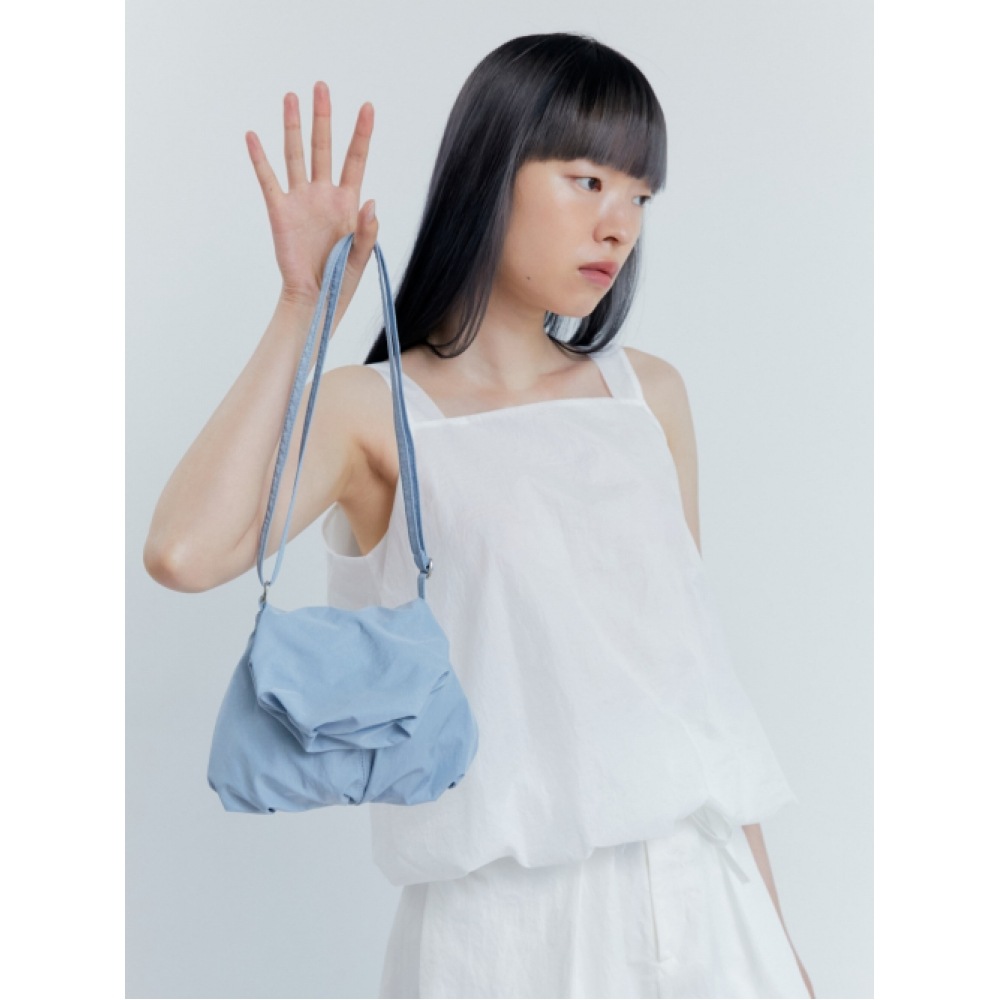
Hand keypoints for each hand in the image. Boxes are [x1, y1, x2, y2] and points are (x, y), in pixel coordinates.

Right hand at [245, 82, 377, 315]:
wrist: (315, 299)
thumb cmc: (342, 281)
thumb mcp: (362, 257)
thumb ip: (368, 231)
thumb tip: (371, 202)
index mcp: (348, 202)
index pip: (356, 159)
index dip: (362, 133)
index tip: (367, 106)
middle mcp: (324, 194)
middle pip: (324, 148)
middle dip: (322, 118)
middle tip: (320, 87)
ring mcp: (301, 200)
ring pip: (296, 155)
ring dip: (293, 127)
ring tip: (290, 97)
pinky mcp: (280, 212)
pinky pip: (268, 180)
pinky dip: (260, 158)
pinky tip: (253, 136)